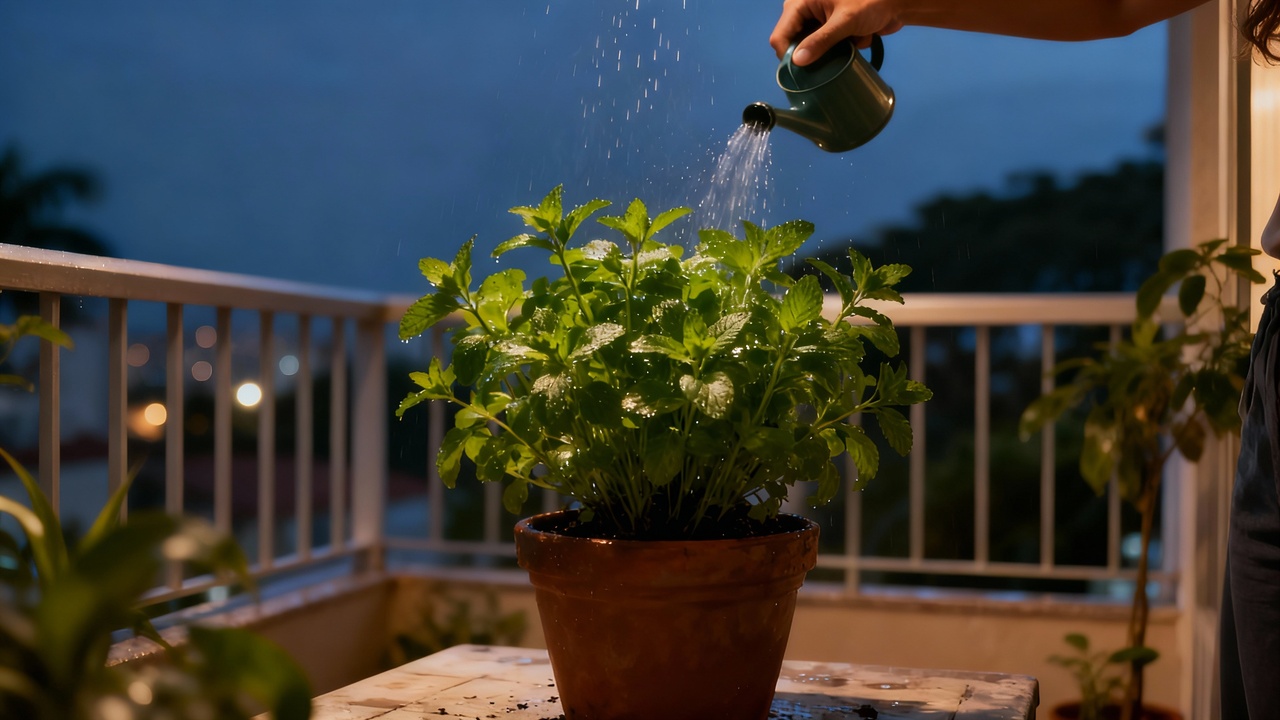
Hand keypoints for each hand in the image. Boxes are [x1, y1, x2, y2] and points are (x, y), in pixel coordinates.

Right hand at [770, 0, 902, 65]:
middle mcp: (805, 12)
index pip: (780, 35)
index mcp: (800, 3)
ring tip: (849, 43)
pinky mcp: (830, 29)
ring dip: (831, 51)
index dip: (787, 56)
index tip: (802, 73)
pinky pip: (827, 47)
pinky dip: (842, 47)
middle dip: (814, 53)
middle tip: (830, 59)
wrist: (896, 3)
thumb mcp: (844, 21)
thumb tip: (797, 62)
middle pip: (795, 43)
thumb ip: (820, 41)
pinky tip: (856, 39)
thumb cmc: (870, 2)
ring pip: (813, 48)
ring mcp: (818, 21)